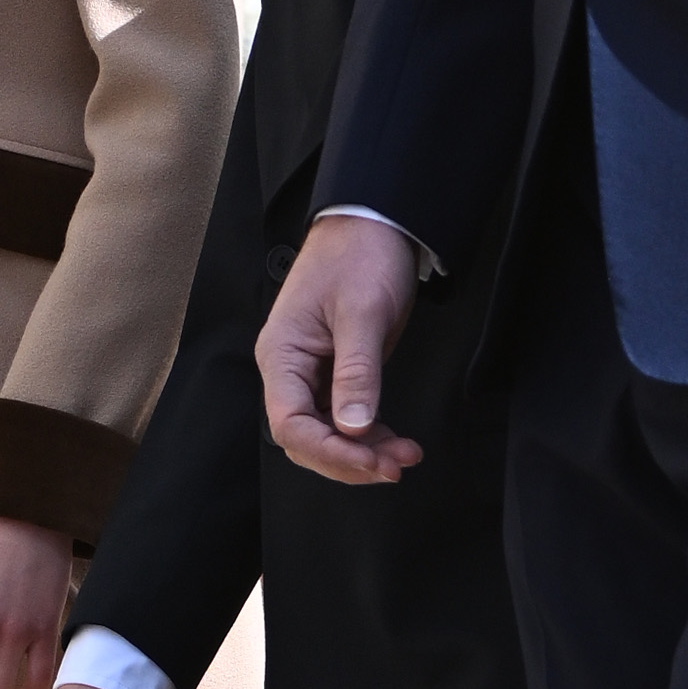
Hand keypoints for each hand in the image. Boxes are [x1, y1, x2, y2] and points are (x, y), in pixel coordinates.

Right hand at [257, 208, 426, 488]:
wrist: (374, 221)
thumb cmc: (359, 255)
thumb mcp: (362, 313)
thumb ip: (357, 372)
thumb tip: (354, 427)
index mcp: (282, 354)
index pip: (291, 425)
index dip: (330, 452)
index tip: (371, 462)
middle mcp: (291, 370)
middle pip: (307, 438)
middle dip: (349, 459)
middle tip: (395, 466)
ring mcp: (313, 373)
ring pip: (329, 433)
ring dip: (364, 451)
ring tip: (406, 456)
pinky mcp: (337, 372)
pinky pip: (346, 417)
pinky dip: (371, 435)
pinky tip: (398, 442)